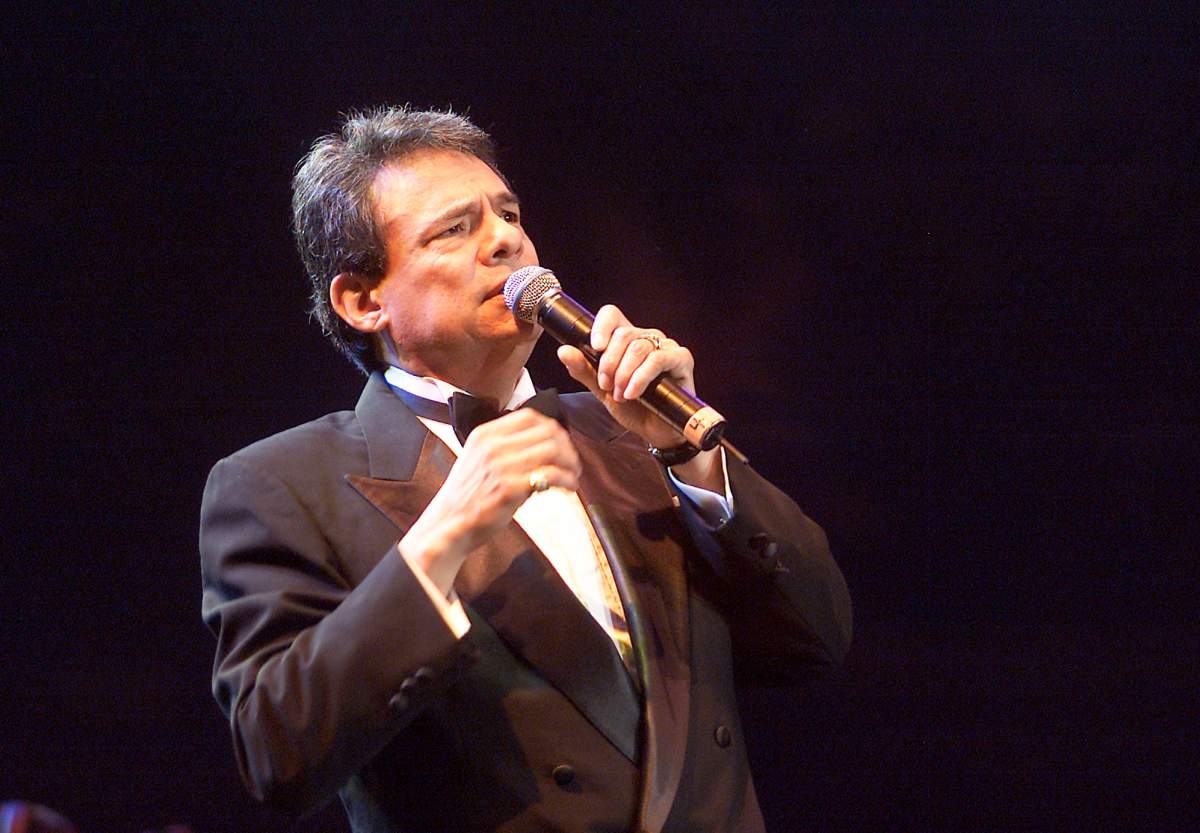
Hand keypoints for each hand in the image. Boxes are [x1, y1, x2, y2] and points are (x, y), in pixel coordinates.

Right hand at [399, 409, 580, 587]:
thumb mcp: (479, 459)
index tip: (561, 443)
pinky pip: (550, 474)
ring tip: (572, 476)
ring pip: (552, 450)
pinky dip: (567, 479)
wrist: (448, 523)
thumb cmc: (468, 495)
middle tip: (572, 463)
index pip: (530, 416)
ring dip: (570, 463)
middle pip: (546, 431)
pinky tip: (569, 487)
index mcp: (485, 434)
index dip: (553, 428)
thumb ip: (506, 448)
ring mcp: (501, 466)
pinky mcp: (509, 488)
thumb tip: (544, 444)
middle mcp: (492, 446)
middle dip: (566, 447)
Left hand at [556, 305, 723, 490]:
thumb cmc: (633, 408)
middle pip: (623, 334)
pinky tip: (633, 393)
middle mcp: (647, 338)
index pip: (612, 315)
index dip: (601, 326)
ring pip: (638, 346)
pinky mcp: (681, 359)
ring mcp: (666, 347)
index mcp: (627, 340)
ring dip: (624, 374)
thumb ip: (583, 370)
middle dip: (608, 363)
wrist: (656, 433)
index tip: (594, 347)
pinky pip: (658, 359)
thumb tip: (563, 350)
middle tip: (606, 386)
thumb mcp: (602, 390)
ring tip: (620, 395)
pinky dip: (641, 377)